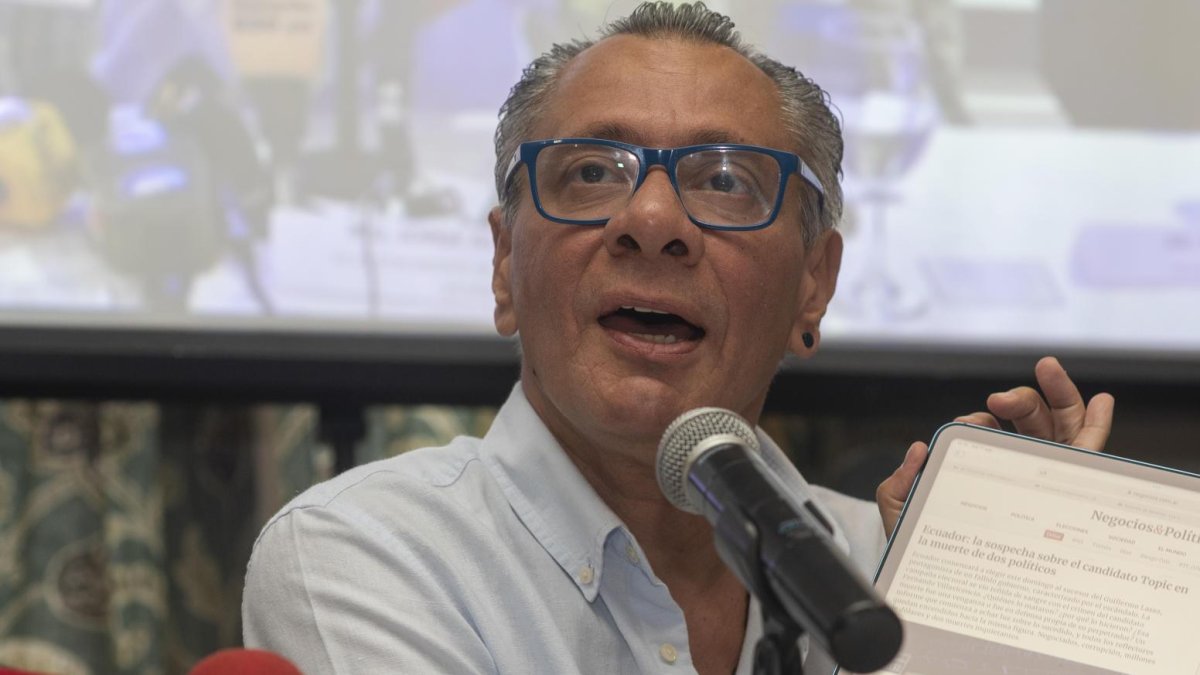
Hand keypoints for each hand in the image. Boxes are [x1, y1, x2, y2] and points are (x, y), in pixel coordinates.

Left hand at [875, 356, 1114, 535]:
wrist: (943, 589)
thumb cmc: (926, 550)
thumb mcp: (903, 511)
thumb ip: (900, 482)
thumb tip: (919, 448)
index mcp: (979, 467)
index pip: (987, 432)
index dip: (979, 422)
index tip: (970, 426)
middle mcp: (1014, 468)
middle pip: (1025, 421)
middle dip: (1019, 399)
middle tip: (1000, 401)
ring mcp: (1044, 476)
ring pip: (1057, 427)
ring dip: (1058, 393)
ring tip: (1049, 369)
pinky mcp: (1070, 491)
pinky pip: (1088, 453)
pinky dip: (1096, 423)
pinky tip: (1100, 401)